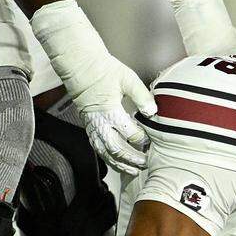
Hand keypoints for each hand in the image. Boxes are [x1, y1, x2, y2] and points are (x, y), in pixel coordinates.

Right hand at [30, 0, 157, 174]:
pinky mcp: (88, 126)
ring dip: (120, 163)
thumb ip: (142, 97)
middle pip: (116, 149)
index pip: (130, 133)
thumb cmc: (105, 69)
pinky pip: (97, 147)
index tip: (154, 143)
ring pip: (105, 152)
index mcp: (110, 111)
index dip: (143, 141)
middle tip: (147, 164)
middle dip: (132, 159)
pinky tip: (118, 162)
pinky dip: (108, 158)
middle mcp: (99, 122)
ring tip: (134, 171)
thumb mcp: (128, 79)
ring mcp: (92, 125)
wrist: (81, 64)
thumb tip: (153, 113)